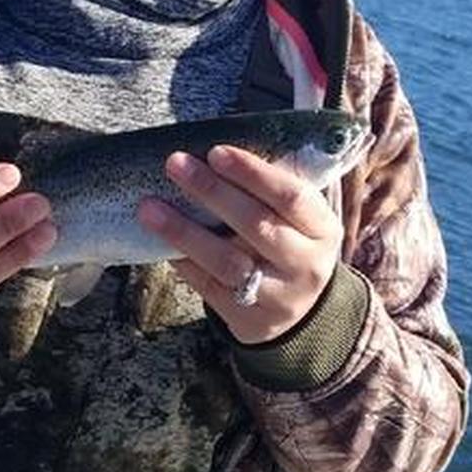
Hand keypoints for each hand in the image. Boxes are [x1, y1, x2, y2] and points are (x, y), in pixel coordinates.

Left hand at [137, 144, 342, 345]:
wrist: (301, 312)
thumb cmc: (290, 245)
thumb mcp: (299, 220)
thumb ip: (271, 190)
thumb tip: (212, 152)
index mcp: (323, 230)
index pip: (292, 197)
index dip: (253, 174)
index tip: (216, 152)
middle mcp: (306, 265)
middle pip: (256, 225)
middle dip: (212, 192)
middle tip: (175, 164)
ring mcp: (278, 296)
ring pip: (227, 261)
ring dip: (184, 232)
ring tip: (149, 208)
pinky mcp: (249, 319)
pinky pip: (209, 286)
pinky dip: (183, 260)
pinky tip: (159, 240)